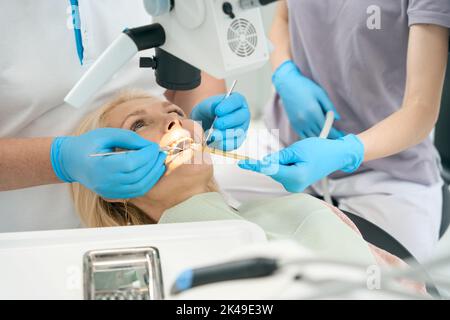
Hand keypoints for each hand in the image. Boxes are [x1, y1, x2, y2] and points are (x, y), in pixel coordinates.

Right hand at [50, 128, 166, 198]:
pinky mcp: (113, 195)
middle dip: (153, 164)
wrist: (71, 161)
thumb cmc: (88, 144)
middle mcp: (104, 182)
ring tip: (160, 162)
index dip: (146, 155)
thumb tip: (150, 146)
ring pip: (139, 187)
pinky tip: (153, 171)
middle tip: (161, 153)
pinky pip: (135, 192)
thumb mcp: (106, 134)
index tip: (154, 146)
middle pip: (137, 176)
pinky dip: (147, 182)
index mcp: (100, 166)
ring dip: (154, 175)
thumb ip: (129, 138)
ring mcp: (109, 191)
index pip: (130, 163)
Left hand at [190, 92, 249, 150]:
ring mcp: (242, 128)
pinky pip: (234, 144)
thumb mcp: (205, 106)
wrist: (204, 123)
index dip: (228, 106)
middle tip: (216, 124)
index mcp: (237, 101)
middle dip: (227, 122)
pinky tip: (214, 143)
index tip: (217, 111)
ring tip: (212, 135)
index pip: (236, 101)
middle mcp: (243, 114)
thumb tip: (214, 110)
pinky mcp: (238, 141)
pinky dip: (224, 144)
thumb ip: (210, 107)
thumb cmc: (207, 111)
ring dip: (225, 135)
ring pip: (238, 132)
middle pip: (240, 117)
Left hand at [238, 135, 363, 192]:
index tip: (242, 163)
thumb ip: (279, 157)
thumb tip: (265, 163)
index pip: (270, 170)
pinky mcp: (294, 184)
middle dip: (277, 160)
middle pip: (273, 170)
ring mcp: (294, 186)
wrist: (336, 156)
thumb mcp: (297, 149)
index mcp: (295, 177)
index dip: (255, 165)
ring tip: (300, 157)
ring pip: (277, 171)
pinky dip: (285, 165)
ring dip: (282, 162)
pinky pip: (283, 172)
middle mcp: (293, 185)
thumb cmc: (319, 150)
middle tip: (295, 153)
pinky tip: (299, 161)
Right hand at [273, 60, 342, 138]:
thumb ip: (329, 107)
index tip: (341, 136)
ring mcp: (298, 123)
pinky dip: (311, 138)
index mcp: (314, 112)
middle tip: (337, 139)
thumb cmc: (306, 87)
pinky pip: (303, 136)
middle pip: (321, 134)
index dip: (335, 134)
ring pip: (312, 137)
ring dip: (321, 139)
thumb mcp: (321, 94)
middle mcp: (305, 120)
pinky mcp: (294, 124)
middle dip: (330, 137)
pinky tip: (317, 136)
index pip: (327, 128)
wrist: (287, 85)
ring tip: (328, 139)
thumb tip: (338, 118)